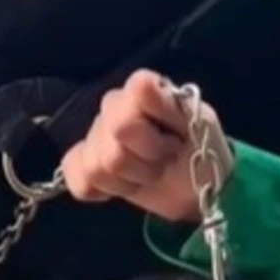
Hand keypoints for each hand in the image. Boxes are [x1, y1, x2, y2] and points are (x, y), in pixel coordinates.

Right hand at [62, 69, 227, 223]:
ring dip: (130, 181)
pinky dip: (100, 190)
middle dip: (147, 161)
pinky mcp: (84, 162)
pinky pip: (76, 179)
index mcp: (143, 88)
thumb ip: (178, 108)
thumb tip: (152, 94)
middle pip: (117, 138)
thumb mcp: (203, 125)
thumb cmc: (200, 149)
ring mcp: (94, 133)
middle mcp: (113, 105)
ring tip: (148, 174)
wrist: (195, 183)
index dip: (157, 127)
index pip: (138, 91)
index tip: (176, 141)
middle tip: (164, 162)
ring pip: (97, 166)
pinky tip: (121, 185)